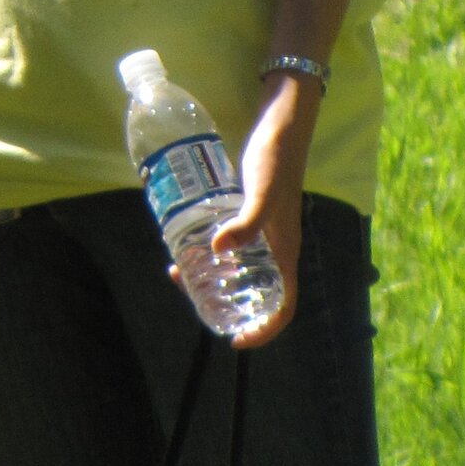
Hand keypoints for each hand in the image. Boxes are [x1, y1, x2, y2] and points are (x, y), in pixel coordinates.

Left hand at [212, 73, 320, 347]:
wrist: (280, 126)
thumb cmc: (275, 161)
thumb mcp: (260, 194)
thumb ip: (244, 222)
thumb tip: (216, 251)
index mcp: (286, 252)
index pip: (284, 305)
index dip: (265, 328)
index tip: (237, 339)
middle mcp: (276, 246)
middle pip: (257, 290)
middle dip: (227, 301)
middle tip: (189, 294)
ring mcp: (263, 229)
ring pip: (240, 266)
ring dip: (213, 275)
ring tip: (178, 270)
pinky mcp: (248, 211)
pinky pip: (232, 242)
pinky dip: (212, 248)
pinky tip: (185, 239)